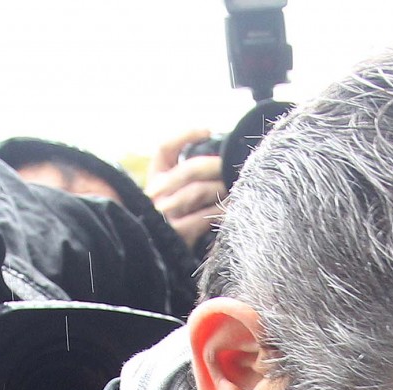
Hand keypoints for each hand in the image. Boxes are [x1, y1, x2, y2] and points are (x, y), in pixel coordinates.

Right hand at [146, 129, 226, 247]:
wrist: (168, 255)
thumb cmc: (183, 218)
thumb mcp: (182, 192)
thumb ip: (191, 174)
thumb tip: (218, 151)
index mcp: (155, 177)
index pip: (164, 148)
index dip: (184, 136)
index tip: (208, 130)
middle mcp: (155, 194)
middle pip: (187, 170)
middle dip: (215, 166)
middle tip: (233, 164)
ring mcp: (163, 214)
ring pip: (196, 192)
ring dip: (221, 188)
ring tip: (237, 185)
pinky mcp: (175, 234)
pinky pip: (201, 217)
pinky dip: (219, 211)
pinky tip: (232, 208)